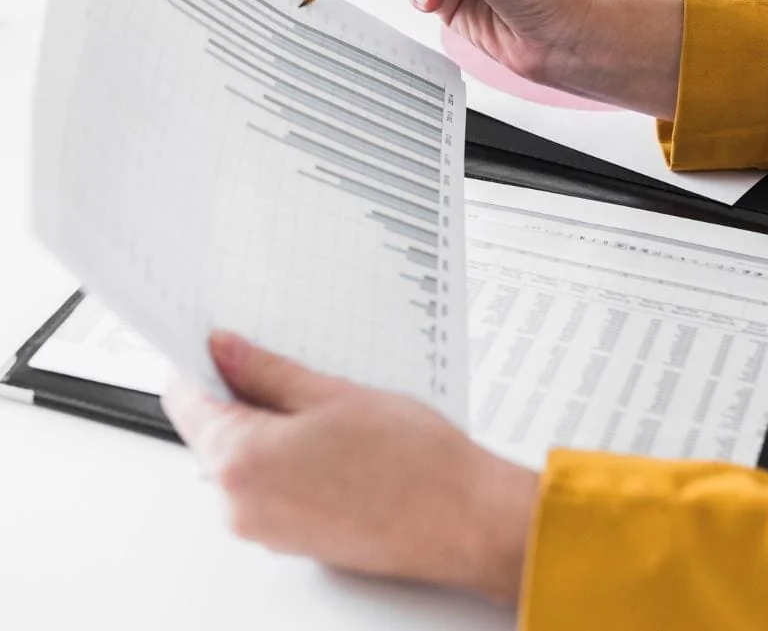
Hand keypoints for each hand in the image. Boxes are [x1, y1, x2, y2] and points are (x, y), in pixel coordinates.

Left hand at [162, 332, 537, 603]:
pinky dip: (289, 457)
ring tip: (326, 403)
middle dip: (241, 394)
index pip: (185, 402)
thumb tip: (225, 350)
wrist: (463, 520)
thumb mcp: (332, 394)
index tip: (220, 343)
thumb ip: (267, 371)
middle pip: (213, 433)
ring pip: (245, 460)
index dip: (200, 364)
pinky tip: (336, 438)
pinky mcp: (294, 541)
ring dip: (270, 426)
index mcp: (241, 463)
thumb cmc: (413, 462)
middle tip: (288, 364)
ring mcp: (267, 531)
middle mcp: (242, 507)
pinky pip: (271, 488)